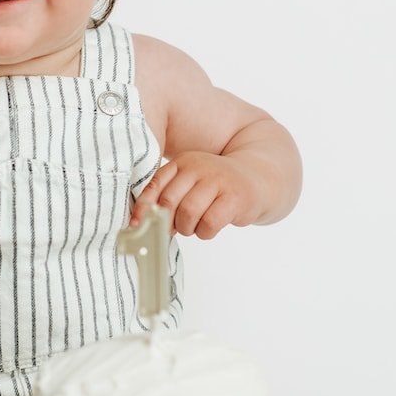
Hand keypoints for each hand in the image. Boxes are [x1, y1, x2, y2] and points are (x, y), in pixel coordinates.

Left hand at [130, 151, 256, 239]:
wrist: (258, 178)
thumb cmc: (217, 186)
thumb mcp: (191, 182)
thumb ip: (168, 196)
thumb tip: (142, 223)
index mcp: (183, 163)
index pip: (155, 186)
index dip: (143, 208)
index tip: (137, 226)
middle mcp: (199, 168)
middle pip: (169, 203)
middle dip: (168, 223)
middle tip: (177, 228)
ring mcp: (217, 181)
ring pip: (188, 214)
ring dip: (188, 228)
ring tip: (196, 226)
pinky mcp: (234, 198)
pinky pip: (209, 224)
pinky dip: (205, 232)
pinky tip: (211, 227)